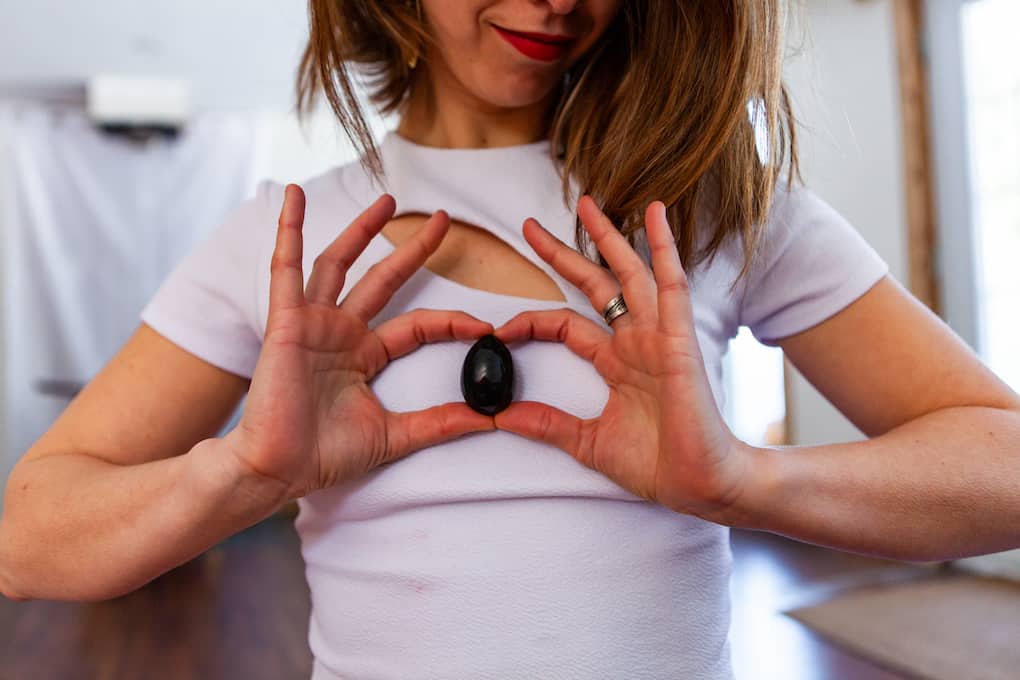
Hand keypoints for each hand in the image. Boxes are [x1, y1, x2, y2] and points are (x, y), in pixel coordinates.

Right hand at [225, 184, 495, 499]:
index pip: (417, 326)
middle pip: (384, 279)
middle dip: (413, 250)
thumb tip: (491, 419)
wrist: (278, 469)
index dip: (451, 322)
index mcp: (366, 355)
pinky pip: (285, 267)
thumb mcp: (394, 436)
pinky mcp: (286, 321)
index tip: (485, 326)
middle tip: (442, 219)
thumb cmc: (324, 455)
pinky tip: (295, 197)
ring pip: (340, 263)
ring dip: (361, 229)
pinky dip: (289, 230)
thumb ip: (440, 423)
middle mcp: (342, 332)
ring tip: (387, 199)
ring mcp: (313, 323)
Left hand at [491, 195, 753, 520]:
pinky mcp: (678, 339)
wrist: (700, 484)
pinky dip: (663, 247)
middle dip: (561, 254)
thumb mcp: (588, 442)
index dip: (532, 319)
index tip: (500, 329)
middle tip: (528, 227)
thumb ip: (547, 424)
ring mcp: (657, 336)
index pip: (565, 324)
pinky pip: (671, 284)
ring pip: (628, 274)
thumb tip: (502, 416)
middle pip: (593, 285)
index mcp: (615, 363)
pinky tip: (654, 214)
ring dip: (608, 237)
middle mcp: (634, 342)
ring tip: (587, 203)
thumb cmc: (658, 464)